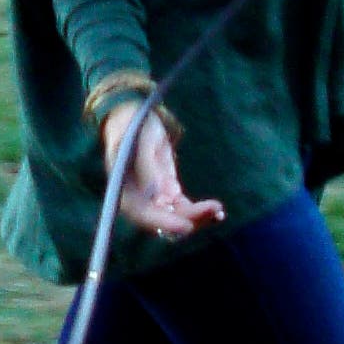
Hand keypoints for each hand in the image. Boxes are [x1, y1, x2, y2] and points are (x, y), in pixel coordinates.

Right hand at [100, 103, 223, 239]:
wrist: (134, 118)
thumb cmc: (133, 127)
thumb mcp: (140, 141)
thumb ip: (150, 166)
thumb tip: (169, 195)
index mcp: (124, 189)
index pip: (143, 214)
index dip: (164, 223)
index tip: (187, 226)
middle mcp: (138, 199)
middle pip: (163, 219)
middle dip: (188, 219)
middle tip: (213, 211)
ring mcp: (154, 197)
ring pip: (176, 216)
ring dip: (197, 217)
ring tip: (218, 211)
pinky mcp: (167, 192)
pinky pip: (183, 207)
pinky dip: (198, 211)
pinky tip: (216, 210)